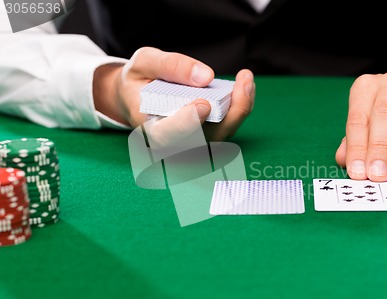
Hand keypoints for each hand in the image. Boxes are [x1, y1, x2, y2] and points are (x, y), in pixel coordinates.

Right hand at [93, 46, 254, 145]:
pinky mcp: (208, 136)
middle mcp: (173, 144)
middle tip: (244, 83)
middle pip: (206, 138)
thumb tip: (206, 76)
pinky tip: (244, 84)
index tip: (203, 105)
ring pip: (223, 133)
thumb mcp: (144, 63)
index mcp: (149, 130)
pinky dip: (240, 106)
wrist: (138, 97)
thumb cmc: (138, 81)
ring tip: (246, 79)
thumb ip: (170, 66)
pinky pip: (228, 125)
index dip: (186, 124)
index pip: (167, 135)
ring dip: (241, 107)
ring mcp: (193, 144)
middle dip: (230, 112)